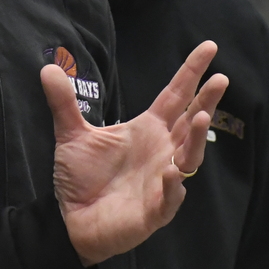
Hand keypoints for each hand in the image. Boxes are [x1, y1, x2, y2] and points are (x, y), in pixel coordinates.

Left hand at [46, 41, 227, 265]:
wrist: (69, 221)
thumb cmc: (80, 179)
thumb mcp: (70, 135)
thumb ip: (64, 103)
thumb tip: (47, 69)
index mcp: (148, 130)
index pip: (176, 95)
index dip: (192, 72)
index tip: (209, 47)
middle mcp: (162, 151)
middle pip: (191, 121)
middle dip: (207, 100)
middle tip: (221, 78)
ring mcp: (163, 181)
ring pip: (189, 157)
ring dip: (196, 139)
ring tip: (200, 118)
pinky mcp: (155, 211)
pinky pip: (171, 198)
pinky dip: (174, 185)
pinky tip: (172, 172)